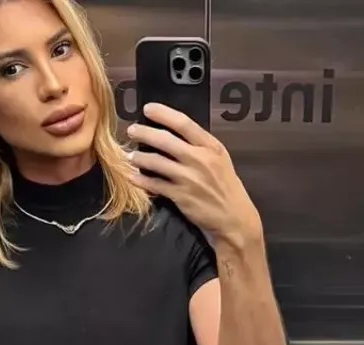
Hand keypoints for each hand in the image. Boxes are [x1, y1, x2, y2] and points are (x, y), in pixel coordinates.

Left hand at [126, 103, 261, 248]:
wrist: (234, 217)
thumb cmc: (226, 187)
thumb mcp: (220, 160)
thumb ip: (200, 146)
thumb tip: (174, 134)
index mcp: (211, 147)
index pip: (184, 123)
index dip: (163, 114)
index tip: (148, 109)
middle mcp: (200, 159)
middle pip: (165, 140)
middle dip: (144, 133)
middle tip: (131, 130)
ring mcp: (189, 178)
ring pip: (156, 162)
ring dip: (139, 157)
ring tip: (129, 155)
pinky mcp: (181, 196)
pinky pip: (155, 184)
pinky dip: (141, 179)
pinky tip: (132, 176)